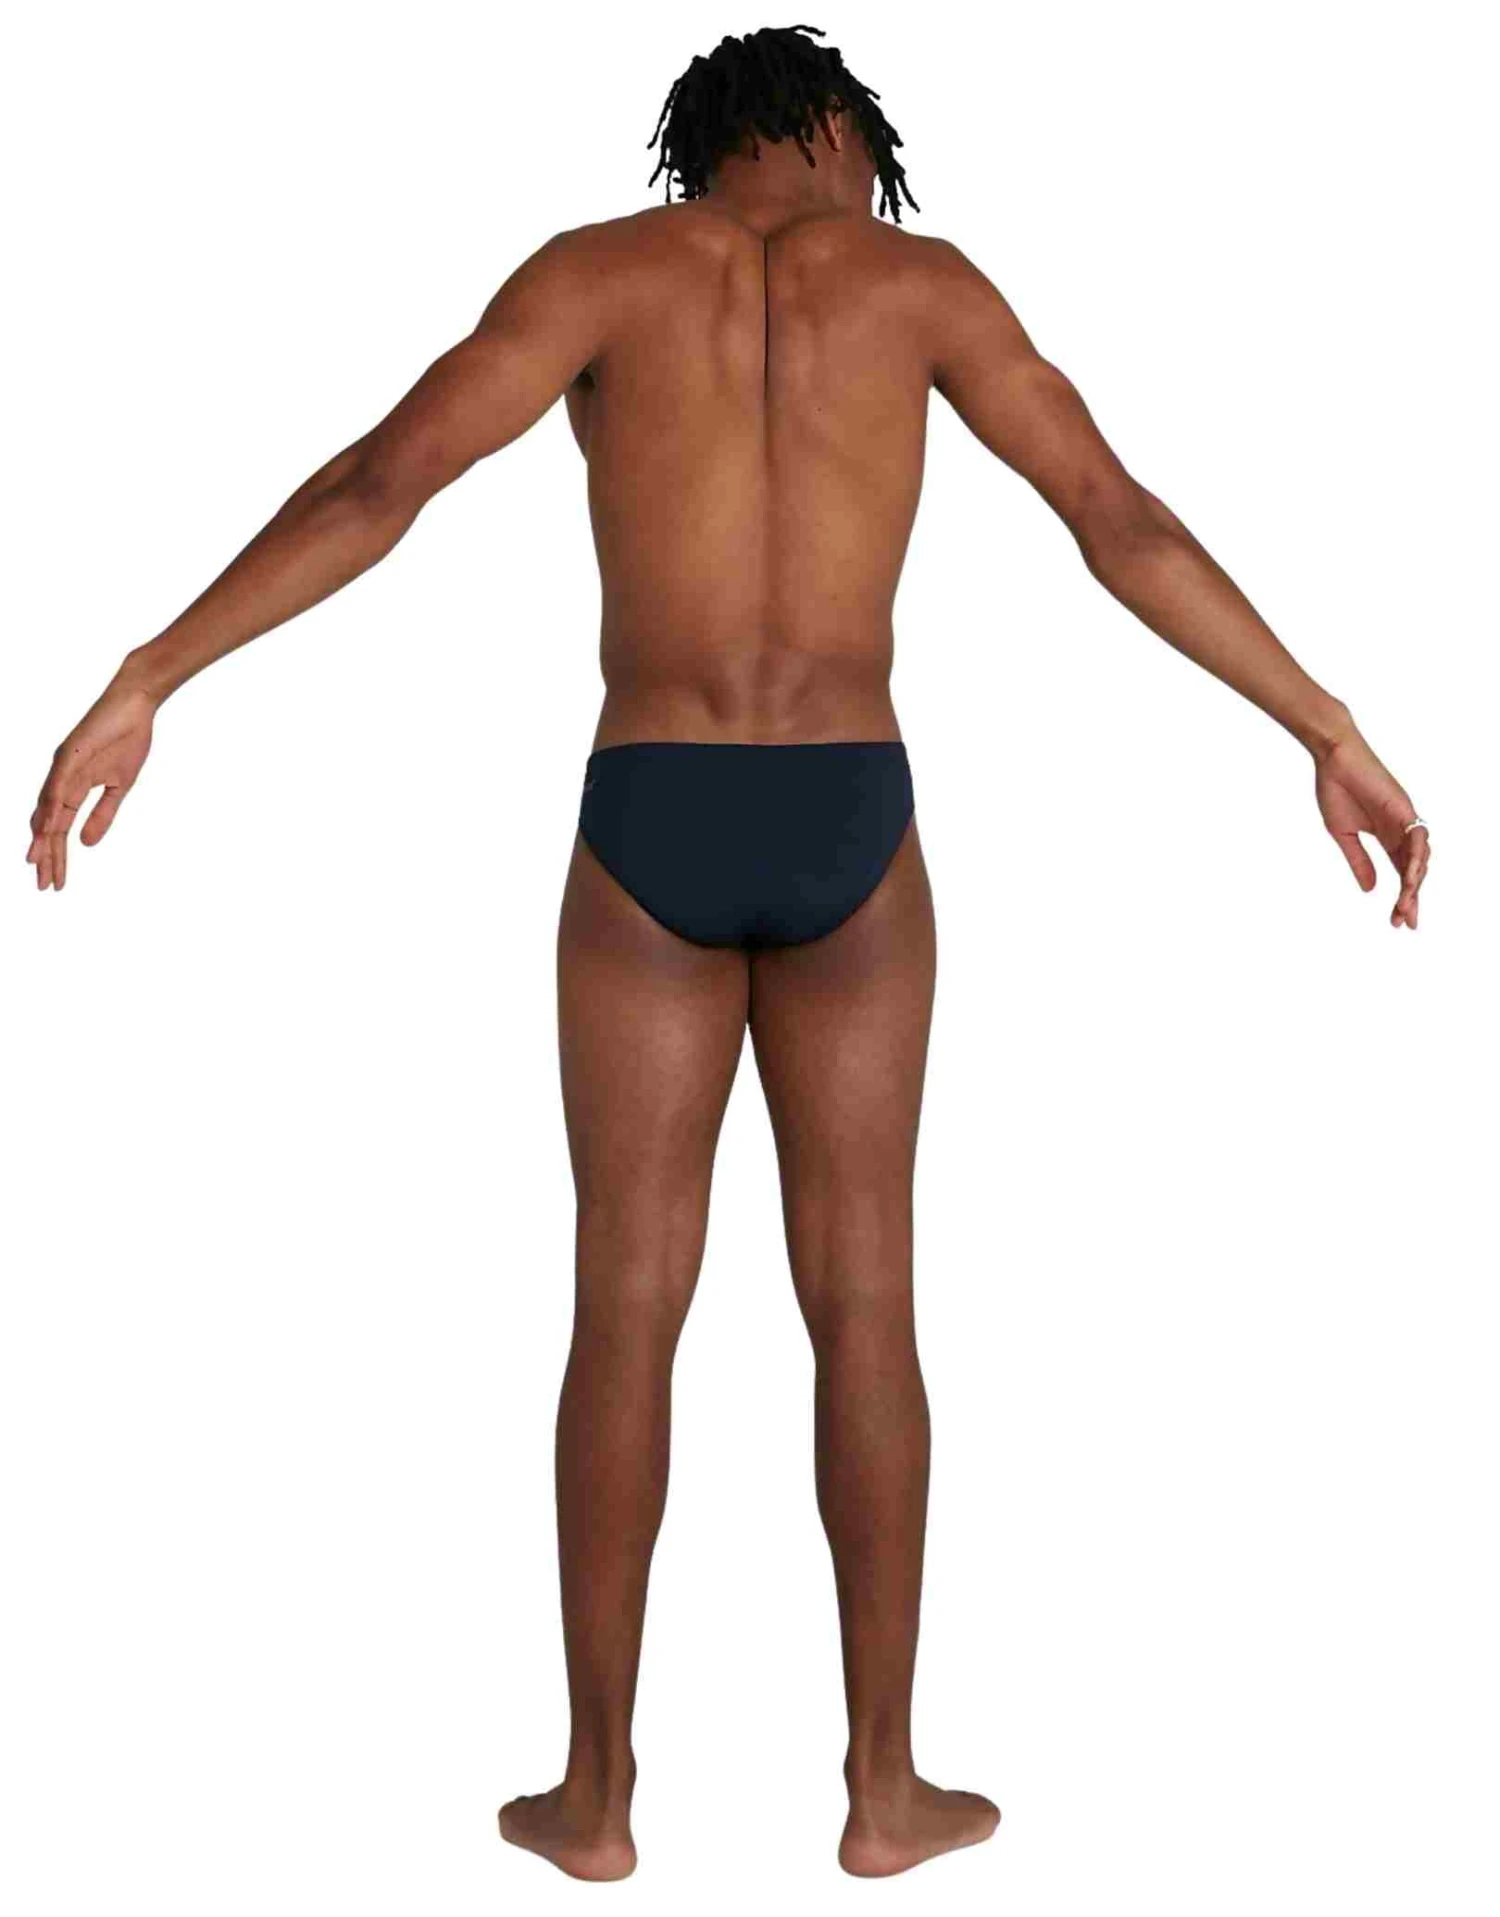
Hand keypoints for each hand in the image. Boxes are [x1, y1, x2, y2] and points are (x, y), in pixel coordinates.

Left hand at [27, 675, 157, 890]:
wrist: (136, 703)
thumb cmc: (128, 738)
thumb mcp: (119, 786)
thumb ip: (102, 814)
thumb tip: (87, 844)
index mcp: (72, 787)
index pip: (59, 828)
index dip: (57, 856)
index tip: (56, 883)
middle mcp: (60, 779)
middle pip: (47, 825)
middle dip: (46, 856)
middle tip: (43, 885)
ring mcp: (62, 765)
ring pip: (46, 809)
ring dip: (41, 838)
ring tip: (37, 863)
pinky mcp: (70, 752)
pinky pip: (57, 785)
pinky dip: (51, 808)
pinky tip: (47, 829)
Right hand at [1314, 728, 1429, 929]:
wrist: (1333, 758)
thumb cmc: (1336, 789)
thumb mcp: (1343, 834)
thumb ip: (1359, 861)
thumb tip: (1371, 890)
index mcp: (1388, 836)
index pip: (1401, 873)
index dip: (1402, 898)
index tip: (1398, 922)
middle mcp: (1402, 830)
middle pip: (1414, 870)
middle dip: (1411, 898)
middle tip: (1406, 922)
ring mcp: (1405, 819)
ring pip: (1419, 858)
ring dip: (1414, 884)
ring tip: (1406, 906)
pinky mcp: (1403, 808)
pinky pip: (1417, 837)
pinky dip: (1416, 858)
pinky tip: (1411, 878)